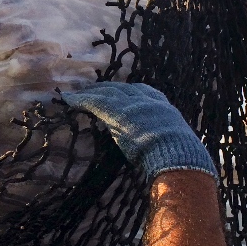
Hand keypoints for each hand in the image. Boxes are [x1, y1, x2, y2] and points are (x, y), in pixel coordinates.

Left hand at [61, 81, 215, 182]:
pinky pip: (94, 101)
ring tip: (76, 93)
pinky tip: (68, 99)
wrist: (177, 154)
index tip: (121, 91)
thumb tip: (166, 155)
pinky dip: (80, 99)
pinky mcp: (116, 111)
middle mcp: (147, 100)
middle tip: (93, 89)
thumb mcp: (175, 144)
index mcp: (163, 108)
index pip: (144, 92)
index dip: (129, 91)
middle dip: (107, 88)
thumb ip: (166, 143)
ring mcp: (132, 104)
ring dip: (91, 92)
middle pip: (122, 88)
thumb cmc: (178, 157)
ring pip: (106, 92)